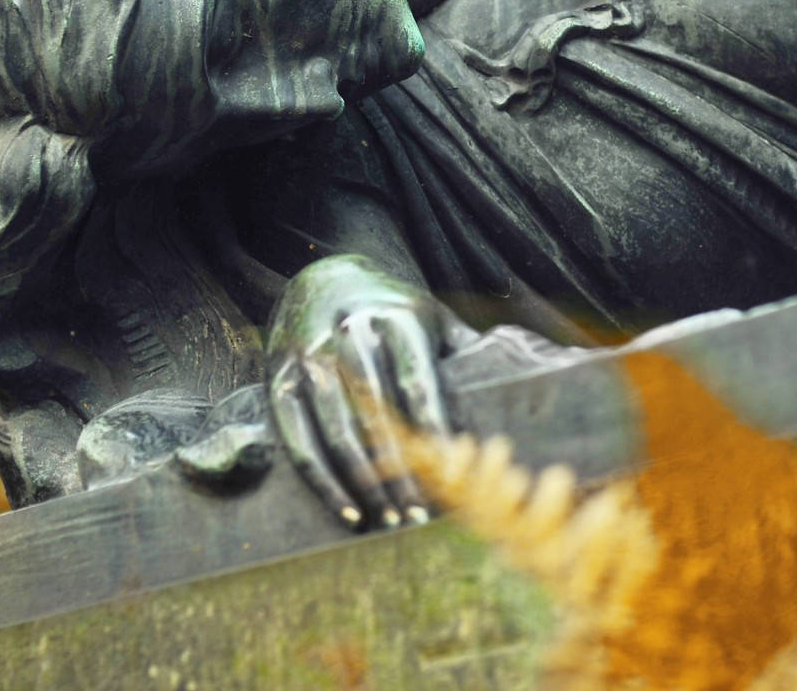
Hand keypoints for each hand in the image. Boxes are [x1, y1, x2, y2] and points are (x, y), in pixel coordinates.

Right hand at [265, 254, 449, 528]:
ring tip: (390, 521)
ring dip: (364, 486)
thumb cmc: (389, 309)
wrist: (321, 276)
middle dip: (403, 473)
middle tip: (421, 516)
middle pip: (380, 418)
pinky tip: (348, 511)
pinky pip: (298, 440)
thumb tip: (518, 381)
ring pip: (338, 434)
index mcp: (396, 318)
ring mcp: (310, 357)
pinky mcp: (278, 378)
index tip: (455, 479)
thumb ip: (463, 348)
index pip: (418, 386)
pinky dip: (322, 481)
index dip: (435, 436)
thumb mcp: (429, 314)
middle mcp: (350, 334)